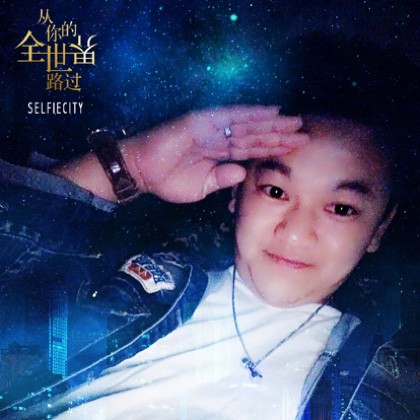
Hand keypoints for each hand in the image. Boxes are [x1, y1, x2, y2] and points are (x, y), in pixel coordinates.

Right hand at [122, 106, 308, 202]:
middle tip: (304, 133)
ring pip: (248, 124)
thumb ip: (223, 178)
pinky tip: (271, 112)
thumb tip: (243, 172)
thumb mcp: (202, 187)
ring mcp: (212, 128)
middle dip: (280, 134)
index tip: (295, 149)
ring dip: (272, 124)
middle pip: (256, 135)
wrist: (142, 172)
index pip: (253, 150)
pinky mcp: (201, 121)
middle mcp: (220, 138)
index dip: (274, 149)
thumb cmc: (169, 180)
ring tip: (294, 123)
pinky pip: (230, 116)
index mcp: (221, 155)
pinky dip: (250, 114)